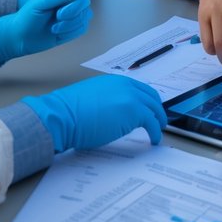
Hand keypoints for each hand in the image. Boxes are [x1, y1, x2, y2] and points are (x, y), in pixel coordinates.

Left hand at [0, 0, 91, 65]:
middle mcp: (69, 1)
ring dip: (69, 26)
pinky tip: (57, 33)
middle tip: (57, 18)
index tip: (59, 11)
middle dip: (71, 15)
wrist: (20, 37)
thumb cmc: (29, 15)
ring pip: (84, 18)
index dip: (73, 4)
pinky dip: (70, 32)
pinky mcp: (73, 28)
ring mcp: (72, 14)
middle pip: (85, 6)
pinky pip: (82, 29)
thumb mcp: (44, 0)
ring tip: (53, 28)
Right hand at [21, 75, 166, 151]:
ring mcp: (131, 98)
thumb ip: (107, 100)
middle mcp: (125, 86)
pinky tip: (154, 139)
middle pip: (150, 96)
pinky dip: (155, 132)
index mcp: (114, 81)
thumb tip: (112, 113)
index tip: (149, 109)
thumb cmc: (68, 112)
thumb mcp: (92, 98)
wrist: (62, 115)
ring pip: (154, 108)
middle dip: (156, 109)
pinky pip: (152, 122)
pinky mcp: (134, 112)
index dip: (146, 100)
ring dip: (158, 120)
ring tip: (158, 130)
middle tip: (158, 120)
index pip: (138, 88)